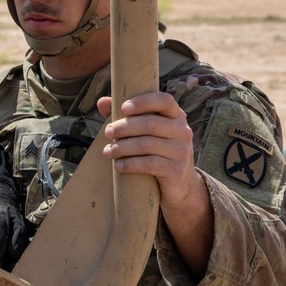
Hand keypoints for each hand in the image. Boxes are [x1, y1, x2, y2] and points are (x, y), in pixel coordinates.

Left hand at [97, 92, 197, 210]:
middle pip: (150, 124)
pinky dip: (130, 164)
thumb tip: (102, 102)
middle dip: (124, 127)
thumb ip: (126, 116)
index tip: (123, 108)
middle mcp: (182, 131)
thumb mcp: (145, 132)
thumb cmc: (157, 151)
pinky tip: (118, 165)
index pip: (164, 100)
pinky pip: (150, 164)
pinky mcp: (177, 170)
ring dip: (123, 147)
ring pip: (147, 144)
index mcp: (176, 116)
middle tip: (108, 132)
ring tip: (108, 151)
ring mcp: (182, 151)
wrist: (179, 185)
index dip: (143, 102)